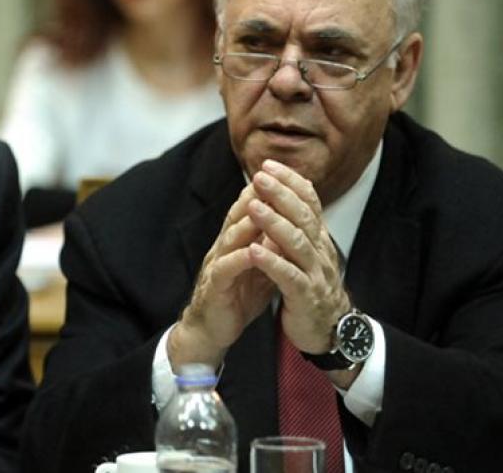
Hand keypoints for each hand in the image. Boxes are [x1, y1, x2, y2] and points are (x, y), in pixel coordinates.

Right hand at [169, 183, 278, 368]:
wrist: (212, 328)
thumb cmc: (237, 295)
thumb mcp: (260, 265)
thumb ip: (271, 244)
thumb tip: (290, 222)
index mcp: (236, 241)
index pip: (248, 210)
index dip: (263, 191)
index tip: (282, 174)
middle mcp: (224, 247)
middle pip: (237, 216)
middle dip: (254, 197)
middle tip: (270, 179)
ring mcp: (217, 265)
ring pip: (231, 238)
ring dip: (246, 223)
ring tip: (263, 209)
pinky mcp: (215, 286)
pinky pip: (227, 269)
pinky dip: (240, 259)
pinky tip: (253, 251)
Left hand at [244, 159, 349, 353]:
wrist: (329, 330)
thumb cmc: (312, 287)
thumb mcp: (308, 252)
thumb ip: (300, 227)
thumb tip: (290, 193)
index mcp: (318, 239)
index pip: (309, 202)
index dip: (290, 182)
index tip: (269, 165)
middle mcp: (320, 251)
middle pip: (302, 217)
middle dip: (280, 194)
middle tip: (259, 176)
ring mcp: (315, 273)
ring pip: (296, 243)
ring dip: (274, 223)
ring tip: (253, 206)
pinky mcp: (305, 296)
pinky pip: (289, 277)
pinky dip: (272, 263)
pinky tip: (255, 251)